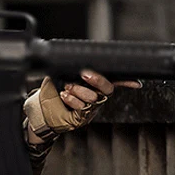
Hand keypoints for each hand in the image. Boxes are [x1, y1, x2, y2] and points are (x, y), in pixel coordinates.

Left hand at [23, 71, 141, 143]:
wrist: (39, 108)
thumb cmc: (52, 90)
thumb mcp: (61, 73)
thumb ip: (72, 66)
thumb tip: (75, 56)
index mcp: (94, 84)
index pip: (115, 81)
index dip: (127, 82)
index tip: (136, 83)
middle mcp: (95, 97)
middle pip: (107, 88)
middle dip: (97, 79)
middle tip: (84, 74)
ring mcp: (89, 109)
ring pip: (93, 98)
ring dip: (79, 91)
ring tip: (66, 87)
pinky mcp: (81, 119)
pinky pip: (83, 109)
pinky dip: (73, 100)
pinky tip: (65, 96)